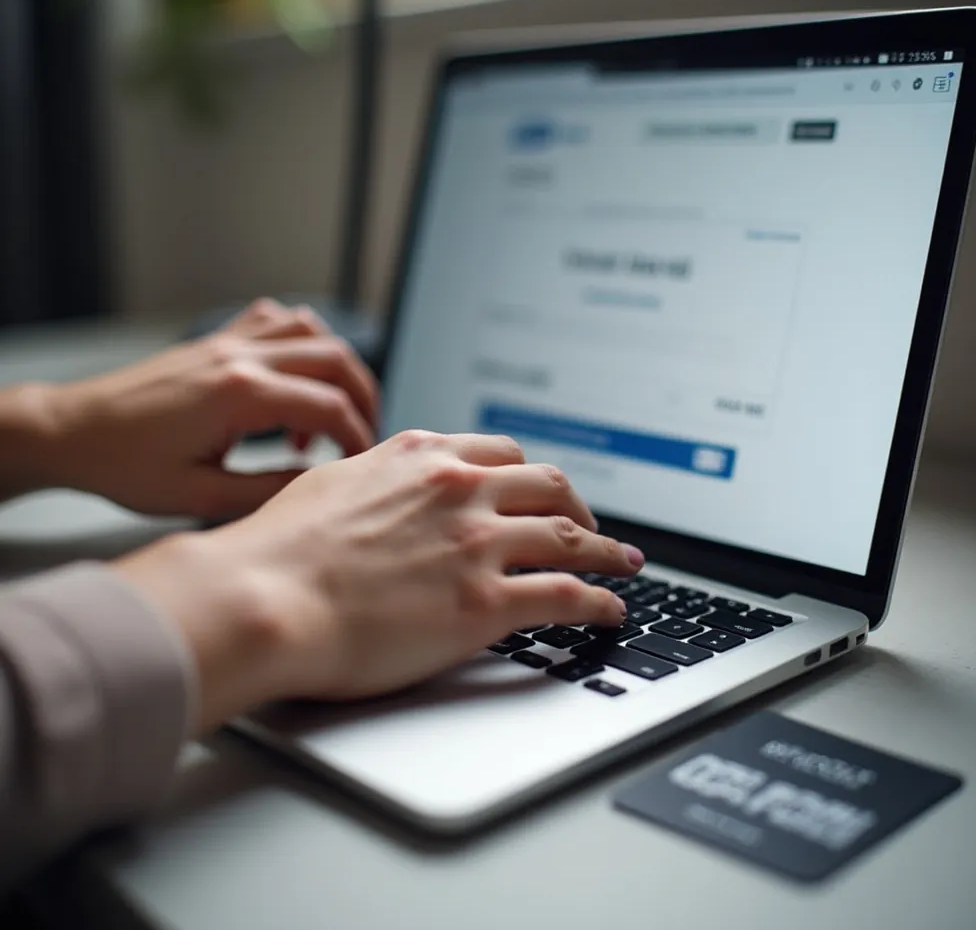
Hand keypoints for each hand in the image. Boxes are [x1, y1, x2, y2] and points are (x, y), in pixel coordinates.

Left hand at [22, 299, 378, 517]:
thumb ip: (269, 489)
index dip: (357, 437)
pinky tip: (293, 375)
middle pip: (335, 358)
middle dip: (363, 396)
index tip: (360, 463)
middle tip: (362, 434)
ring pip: (311, 330)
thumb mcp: (201, 496)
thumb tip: (319, 481)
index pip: (329, 406)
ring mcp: (227, 341)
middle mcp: (241, 357)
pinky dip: (301, 339)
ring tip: (331, 407)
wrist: (71, 432)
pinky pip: (275, 319)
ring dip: (336, 366)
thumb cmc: (126, 467)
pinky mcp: (214, 339)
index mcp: (240, 395)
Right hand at [117, 430, 640, 730]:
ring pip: (569, 536)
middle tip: (591, 527)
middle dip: (580, 507)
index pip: (503, 455)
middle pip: (549, 486)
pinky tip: (609, 610)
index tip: (544, 492)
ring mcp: (476, 543)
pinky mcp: (483, 601)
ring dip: (606, 551)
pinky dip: (598, 601)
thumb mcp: (332, 484)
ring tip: (624, 564)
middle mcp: (459, 489)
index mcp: (423, 456)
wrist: (261, 598)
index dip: (533, 477)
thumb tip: (393, 482)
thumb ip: (379, 478)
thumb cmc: (278, 548)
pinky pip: (565, 595)